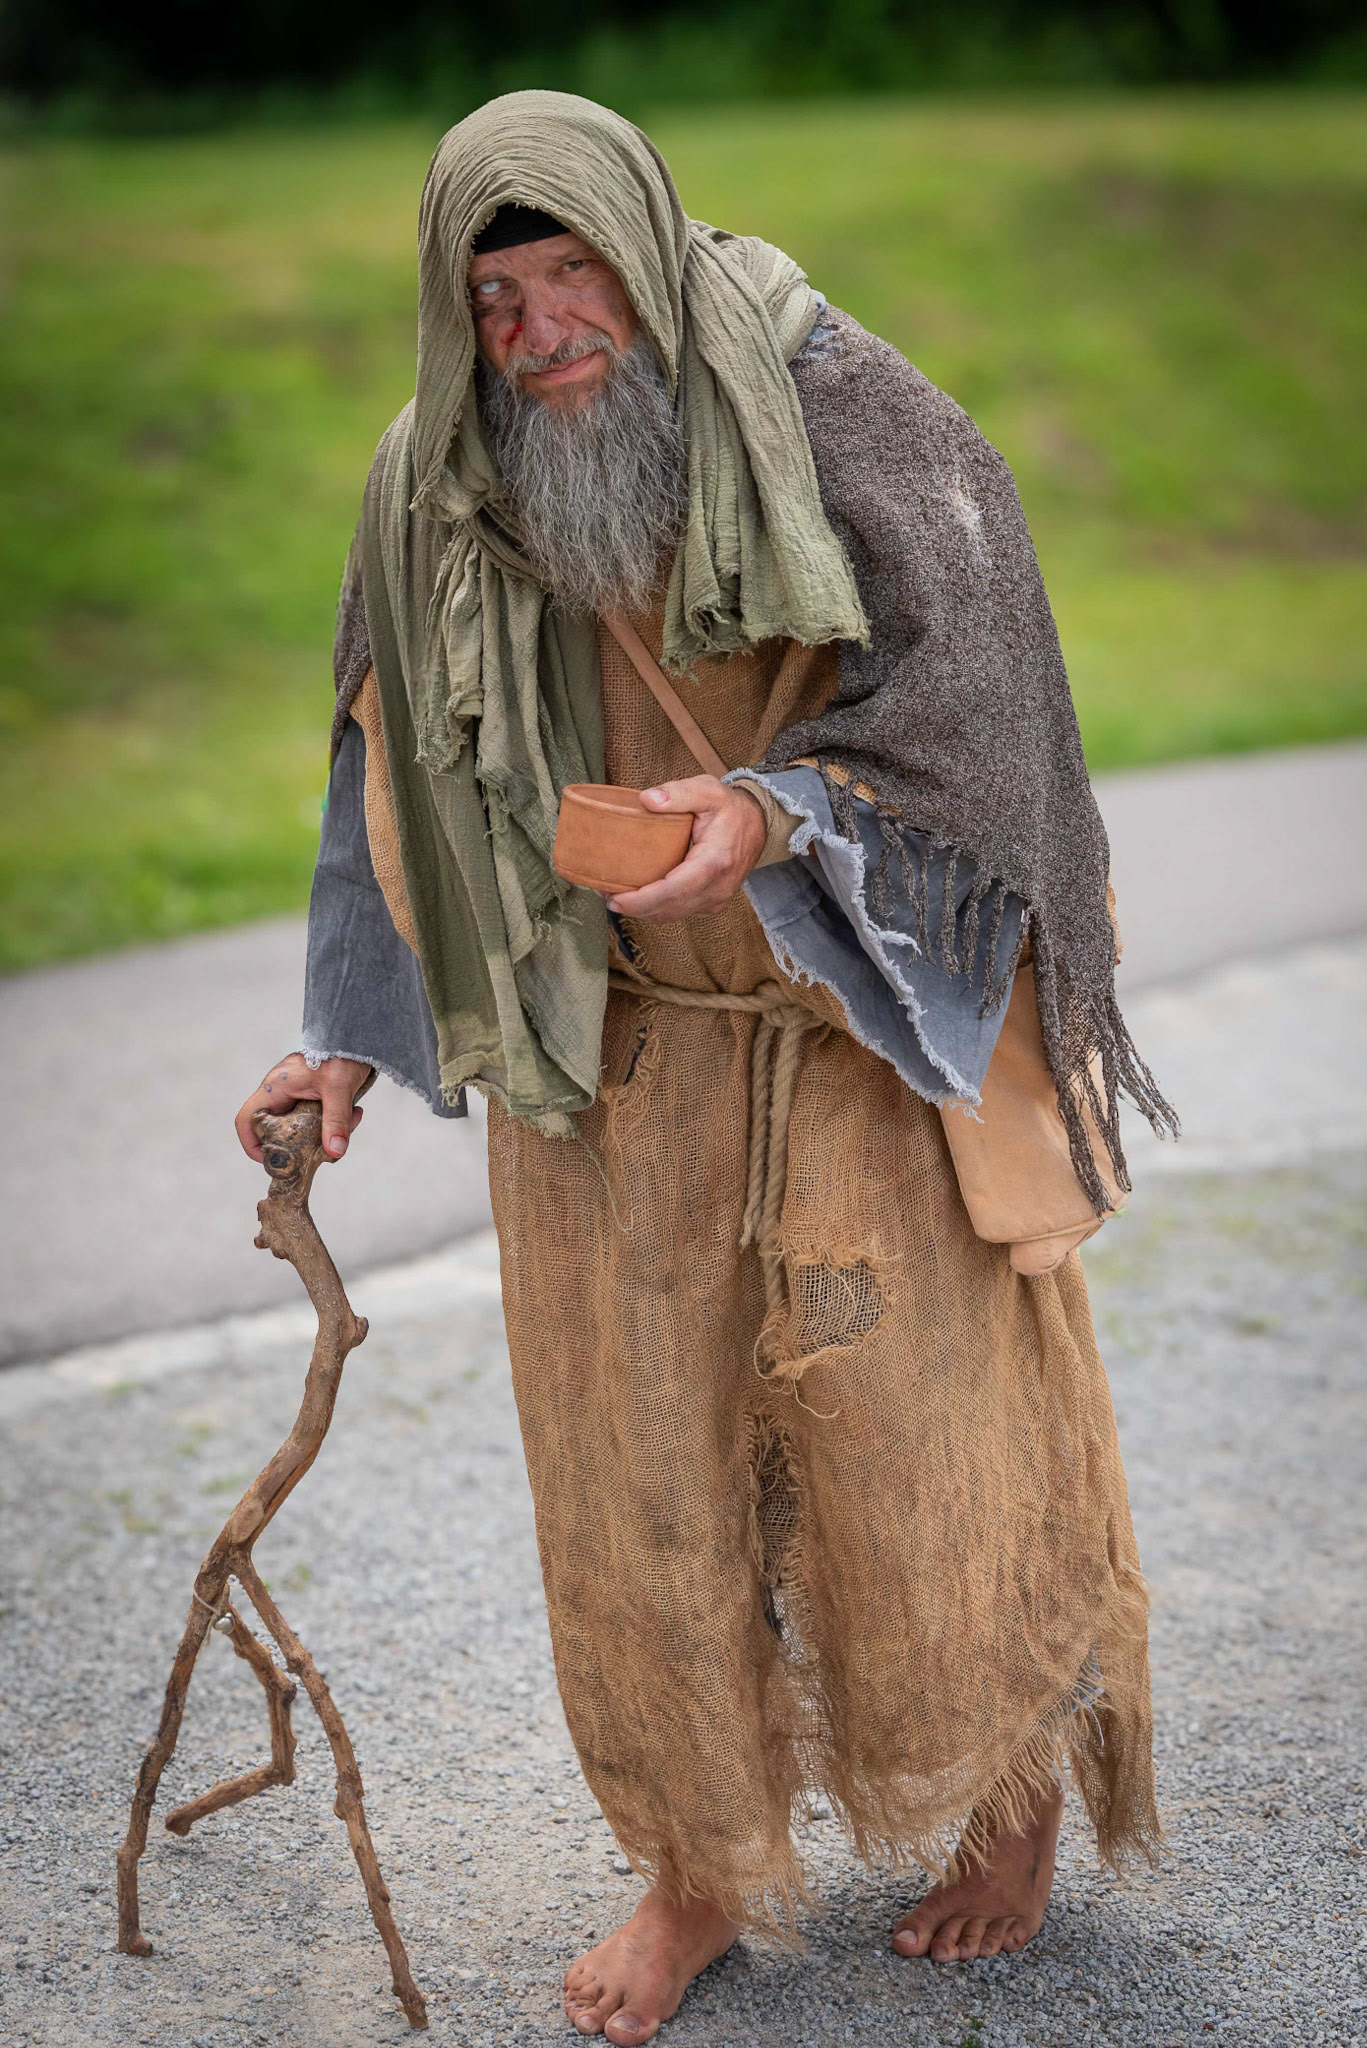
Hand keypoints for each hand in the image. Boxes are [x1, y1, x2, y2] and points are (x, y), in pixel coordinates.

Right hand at [234, 1053, 370, 1165]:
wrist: (355, 1036)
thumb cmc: (341, 1054)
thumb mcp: (339, 1089)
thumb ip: (336, 1120)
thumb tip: (335, 1152)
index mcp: (275, 1088)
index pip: (246, 1120)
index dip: (252, 1144)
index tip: (272, 1160)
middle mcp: (280, 1092)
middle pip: (274, 1129)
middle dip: (300, 1144)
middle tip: (322, 1149)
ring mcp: (295, 1094)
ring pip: (300, 1126)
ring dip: (325, 1132)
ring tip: (351, 1119)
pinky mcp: (311, 1095)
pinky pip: (316, 1118)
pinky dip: (334, 1122)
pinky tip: (355, 1113)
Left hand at [604, 778, 766, 923]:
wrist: (759, 823)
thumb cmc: (730, 807)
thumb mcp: (707, 789)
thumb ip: (677, 792)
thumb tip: (646, 800)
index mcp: (714, 863)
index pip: (672, 892)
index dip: (641, 900)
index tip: (614, 897)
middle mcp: (716, 888)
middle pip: (668, 909)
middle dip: (633, 907)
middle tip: (603, 893)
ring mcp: (715, 899)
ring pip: (671, 916)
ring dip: (642, 911)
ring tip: (614, 895)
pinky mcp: (711, 903)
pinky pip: (679, 913)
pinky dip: (656, 909)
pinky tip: (637, 898)